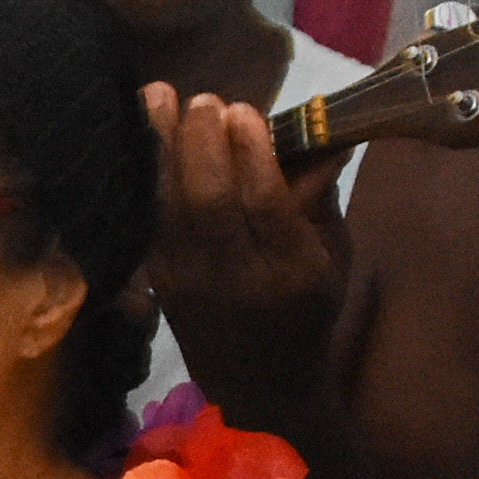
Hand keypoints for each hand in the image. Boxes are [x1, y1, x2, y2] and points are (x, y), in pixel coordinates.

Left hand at [137, 81, 348, 418]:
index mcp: (293, 270)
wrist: (262, 383)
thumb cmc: (307, 307)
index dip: (251, 151)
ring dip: (162, 146)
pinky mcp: (161, 281)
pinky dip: (144, 173)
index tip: (243, 110)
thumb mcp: (334, 256)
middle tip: (205, 99)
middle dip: (203, 140)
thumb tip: (316, 130)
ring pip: (169, 206)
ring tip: (160, 95)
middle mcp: (239, 277)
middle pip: (210, 199)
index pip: (266, 203)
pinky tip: (143, 134)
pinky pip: (147, 219)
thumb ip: (320, 194)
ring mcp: (193, 282)